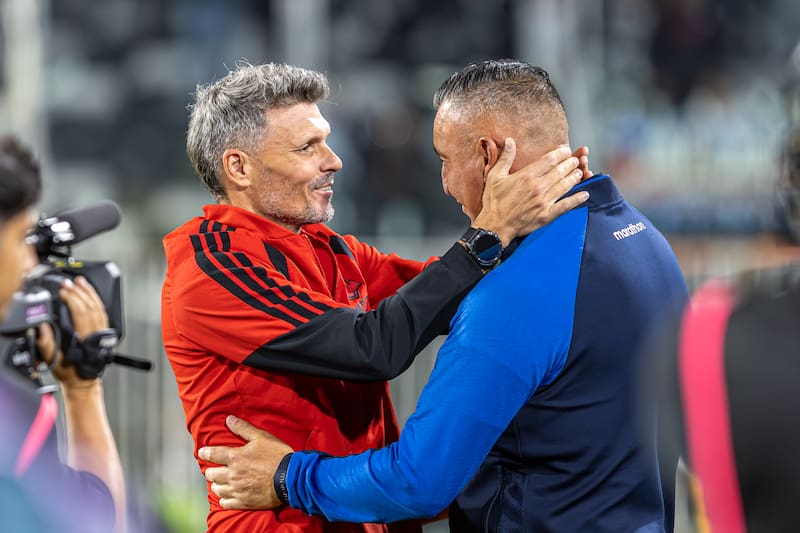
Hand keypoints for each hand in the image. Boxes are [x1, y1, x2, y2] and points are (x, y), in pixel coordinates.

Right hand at [37, 276, 108, 387]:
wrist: (83, 380)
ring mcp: (102, 331)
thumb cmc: (69, 370)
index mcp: (85, 339)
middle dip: (78, 292)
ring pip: (98, 306)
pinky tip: (89, 291)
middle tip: (68, 283)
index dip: (72, 299)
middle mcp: (96, 333)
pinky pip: (102, 310)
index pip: (81, 312)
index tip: (62, 291)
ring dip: (89, 292)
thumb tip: (42, 325)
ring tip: (80, 281)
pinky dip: (95, 299)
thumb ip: (46, 343)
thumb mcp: (53, 359)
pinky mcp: (104, 330)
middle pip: (90, 306)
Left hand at [200, 415, 293, 509]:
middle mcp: (232, 474)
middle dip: (211, 471)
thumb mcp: (261, 437)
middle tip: (214, 469)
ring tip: (219, 482)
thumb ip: (243, 428)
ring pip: (217, 489)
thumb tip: (228, 419)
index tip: (202, 452)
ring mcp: (237, 489)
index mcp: (235, 457)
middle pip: (212, 474)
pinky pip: (226, 503)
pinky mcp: (244, 501)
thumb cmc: (277, 455)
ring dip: (216, 485)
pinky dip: (224, 499)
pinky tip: (226, 496)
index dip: (205, 453)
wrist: (290, 477)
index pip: (212, 454)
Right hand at [472, 138, 588, 245]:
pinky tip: (585, 194)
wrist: (495, 226)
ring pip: (565, 185)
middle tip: (575, 160)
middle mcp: (538, 187)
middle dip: (570, 163)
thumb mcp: (494, 176)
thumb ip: (505, 157)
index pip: (549, 160)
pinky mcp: (547, 215)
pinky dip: (577, 199)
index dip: (560, 153)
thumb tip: (509, 140)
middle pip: (560, 171)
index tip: (566, 150)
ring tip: (579, 172)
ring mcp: (544, 201)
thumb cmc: (493, 201)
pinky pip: (566, 205)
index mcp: (526, 176)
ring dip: (574, 177)